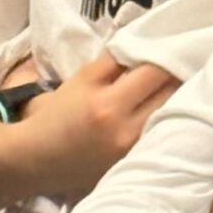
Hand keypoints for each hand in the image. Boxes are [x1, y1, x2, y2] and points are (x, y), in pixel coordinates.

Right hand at [20, 52, 177, 201]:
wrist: (38, 158)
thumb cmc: (56, 115)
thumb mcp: (82, 79)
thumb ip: (115, 61)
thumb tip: (146, 47)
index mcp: (108, 105)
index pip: (155, 73)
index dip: (166, 56)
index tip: (169, 47)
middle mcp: (126, 132)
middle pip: (172, 95)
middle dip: (174, 76)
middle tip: (174, 64)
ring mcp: (133, 152)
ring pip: (173, 116)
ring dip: (174, 98)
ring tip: (170, 87)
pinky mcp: (134, 164)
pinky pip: (161, 135)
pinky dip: (165, 120)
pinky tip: (161, 112)